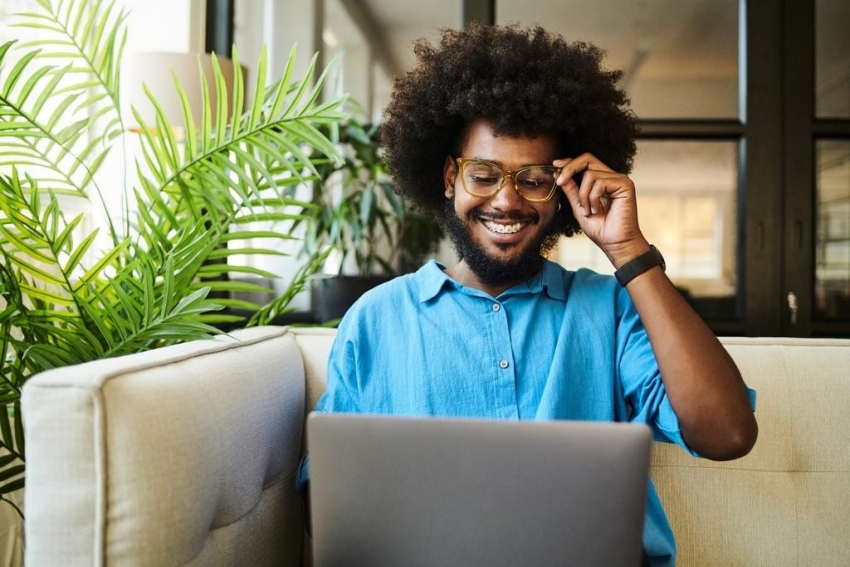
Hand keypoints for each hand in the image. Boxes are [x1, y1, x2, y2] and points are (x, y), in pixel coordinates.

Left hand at [554, 153, 648, 267]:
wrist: (614, 243)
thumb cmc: (600, 228)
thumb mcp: (578, 206)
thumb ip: (571, 189)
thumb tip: (558, 173)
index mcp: (601, 181)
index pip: (584, 163)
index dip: (569, 162)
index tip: (555, 165)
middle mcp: (611, 177)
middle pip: (587, 159)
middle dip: (570, 168)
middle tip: (559, 181)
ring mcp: (619, 179)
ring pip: (590, 174)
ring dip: (583, 195)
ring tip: (588, 211)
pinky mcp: (625, 184)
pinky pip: (600, 182)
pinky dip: (593, 198)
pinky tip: (597, 210)